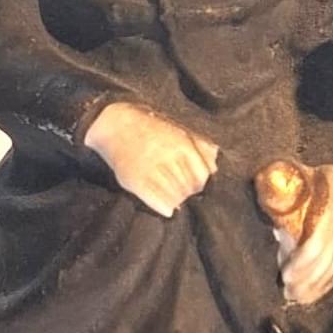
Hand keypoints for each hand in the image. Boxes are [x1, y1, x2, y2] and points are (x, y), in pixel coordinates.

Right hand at [84, 101, 218, 217]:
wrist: (117, 125)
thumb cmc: (153, 130)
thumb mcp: (181, 132)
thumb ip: (201, 148)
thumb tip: (216, 168)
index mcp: (182, 145)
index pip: (203, 177)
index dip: (201, 184)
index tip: (195, 186)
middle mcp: (168, 157)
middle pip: (189, 189)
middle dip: (188, 193)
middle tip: (182, 193)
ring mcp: (151, 170)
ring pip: (176, 198)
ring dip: (177, 201)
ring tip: (173, 197)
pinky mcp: (135, 180)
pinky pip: (157, 202)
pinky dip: (164, 208)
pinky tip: (166, 207)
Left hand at [279, 165, 332, 304]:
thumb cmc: (315, 179)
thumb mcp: (298, 180)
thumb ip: (283, 200)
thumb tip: (272, 227)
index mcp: (330, 208)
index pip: (319, 243)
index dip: (302, 261)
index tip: (285, 274)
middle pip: (327, 261)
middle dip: (306, 280)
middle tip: (287, 291)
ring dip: (315, 286)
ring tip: (296, 297)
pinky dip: (327, 285)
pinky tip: (313, 295)